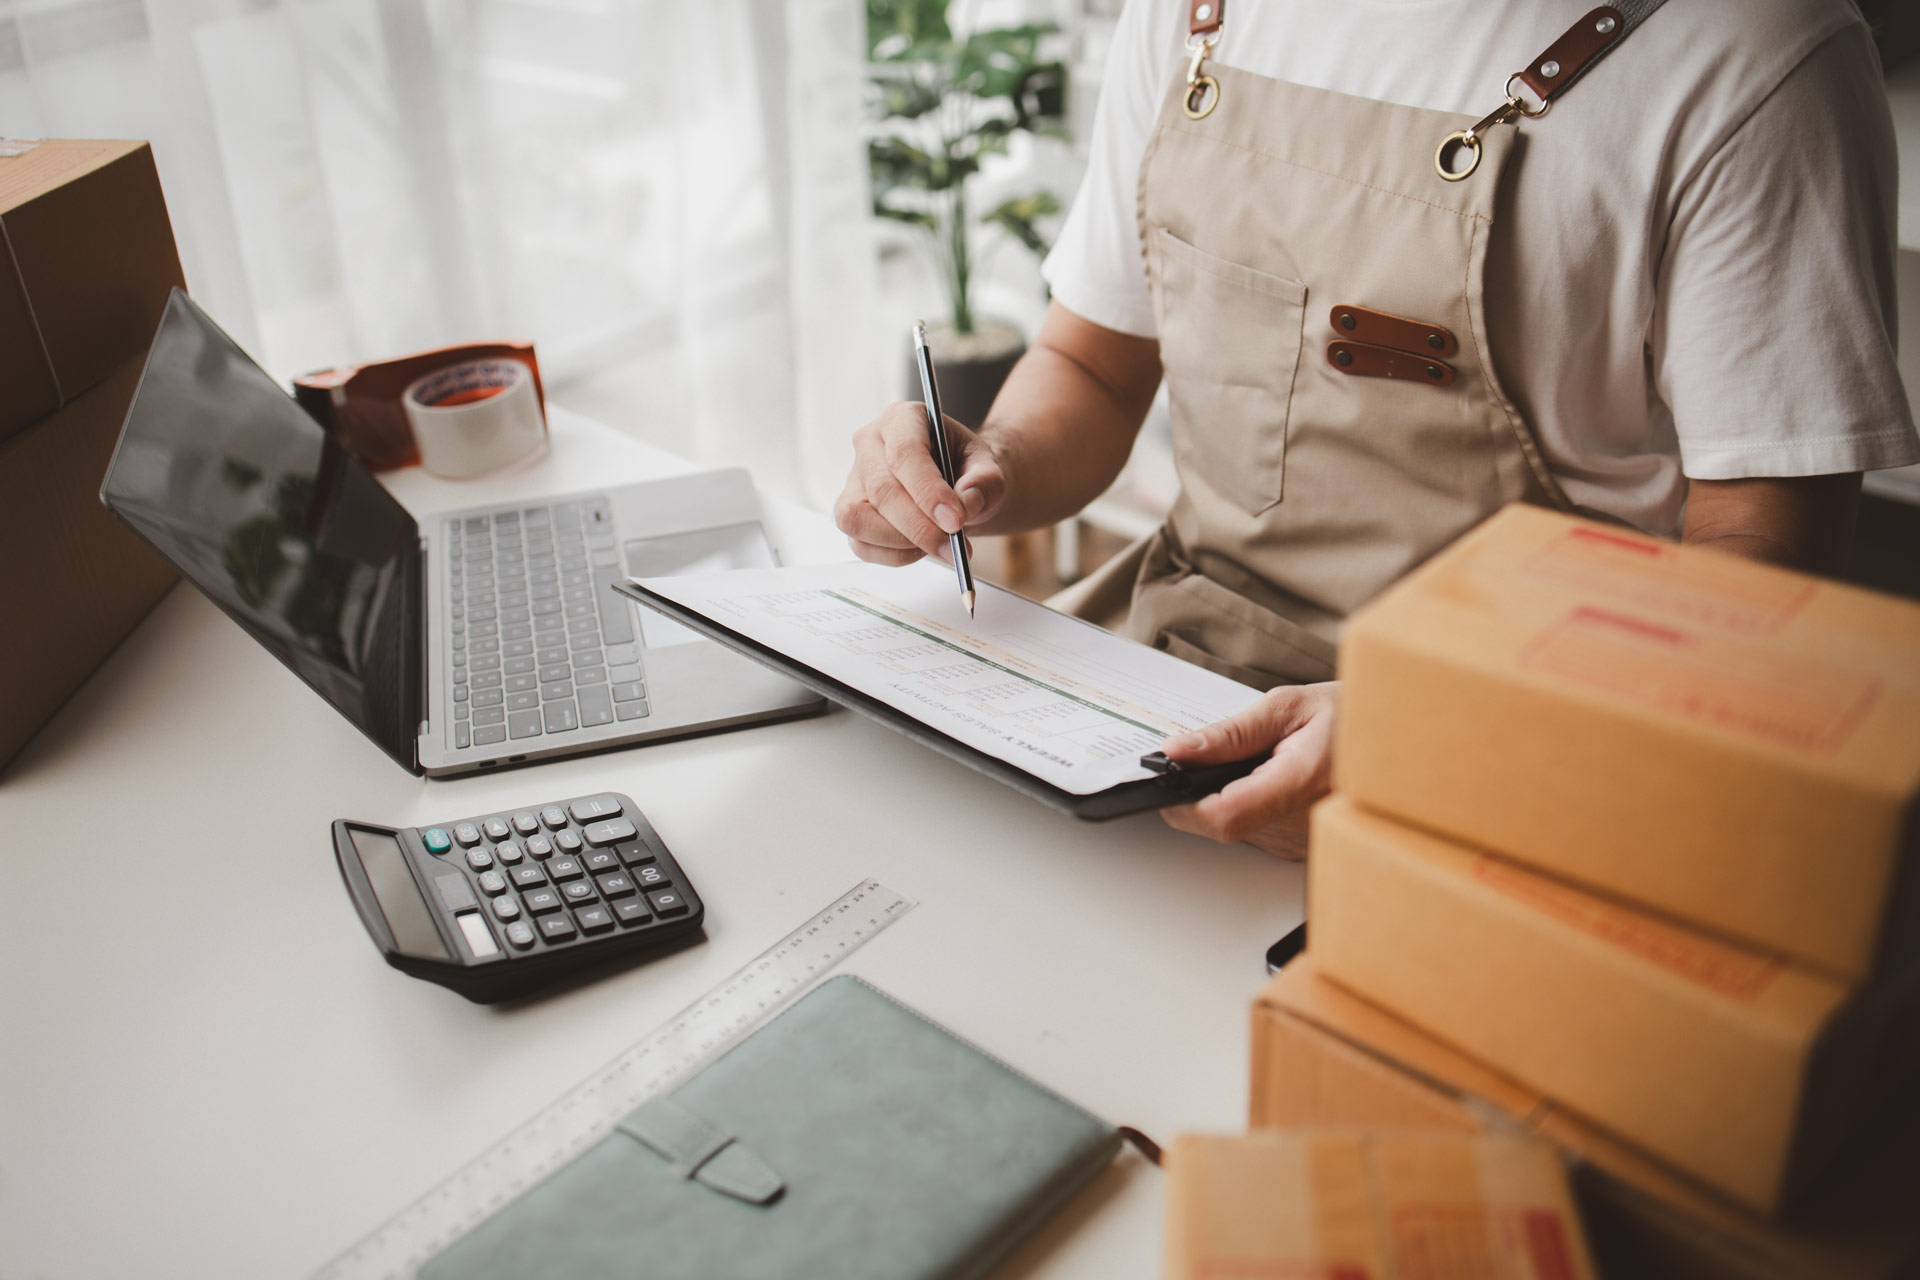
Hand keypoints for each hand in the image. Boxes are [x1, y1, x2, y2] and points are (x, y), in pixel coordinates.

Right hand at [833, 402, 1008, 565]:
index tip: (955, 520)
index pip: (905, 453)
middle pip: (881, 489)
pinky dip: (894, 556)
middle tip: (953, 546)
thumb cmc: (967, 469)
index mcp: (902, 419)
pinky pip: (861, 544)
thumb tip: (967, 503)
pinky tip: (922, 550)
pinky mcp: (851, 514)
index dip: (928, 491)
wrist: (958, 484)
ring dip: (902, 543)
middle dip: (920, 526)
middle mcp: (869, 444)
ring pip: (858, 518)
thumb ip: (985, 481)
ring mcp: (855, 480)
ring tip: (940, 546)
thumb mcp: (988, 467)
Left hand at [1158, 683, 1337, 859]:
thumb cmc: (1350, 715)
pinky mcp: (1303, 848)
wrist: (1396, 734)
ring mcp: (1305, 841)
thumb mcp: (1288, 706)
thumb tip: (1180, 750)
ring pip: (1237, 832)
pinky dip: (1248, 808)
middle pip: (1224, 827)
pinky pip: (1257, 833)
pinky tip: (1266, 781)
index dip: (1185, 801)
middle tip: (1210, 759)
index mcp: (1302, 781)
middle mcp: (1305, 822)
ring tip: (1252, 765)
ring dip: (1225, 800)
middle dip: (1200, 795)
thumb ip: (1230, 733)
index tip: (1171, 776)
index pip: (1224, 814)